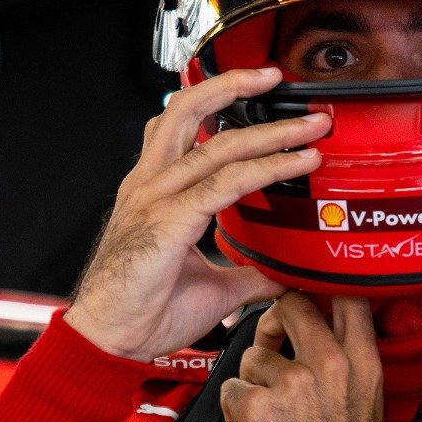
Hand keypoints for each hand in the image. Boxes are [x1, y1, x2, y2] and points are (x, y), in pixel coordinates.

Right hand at [65, 67, 331, 360]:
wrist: (112, 344)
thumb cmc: (141, 314)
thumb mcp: (210, 287)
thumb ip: (245, 274)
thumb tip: (278, 274)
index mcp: (153, 192)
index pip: (181, 128)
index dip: (215, 103)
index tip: (252, 93)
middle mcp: (152, 186)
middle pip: (188, 111)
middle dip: (235, 86)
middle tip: (277, 78)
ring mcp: (157, 199)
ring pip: (218, 145)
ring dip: (272, 131)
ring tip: (310, 125)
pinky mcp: (169, 221)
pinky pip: (226, 184)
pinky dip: (268, 169)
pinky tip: (297, 164)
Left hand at [220, 293, 383, 421]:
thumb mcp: (367, 404)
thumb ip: (347, 361)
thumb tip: (319, 324)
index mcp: (364, 364)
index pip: (347, 296)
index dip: (320, 286)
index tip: (307, 291)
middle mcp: (330, 365)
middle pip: (290, 306)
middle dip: (273, 322)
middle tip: (272, 344)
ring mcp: (292, 385)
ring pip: (252, 356)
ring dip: (252, 382)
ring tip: (271, 417)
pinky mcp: (256, 408)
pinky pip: (230, 389)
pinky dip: (235, 411)